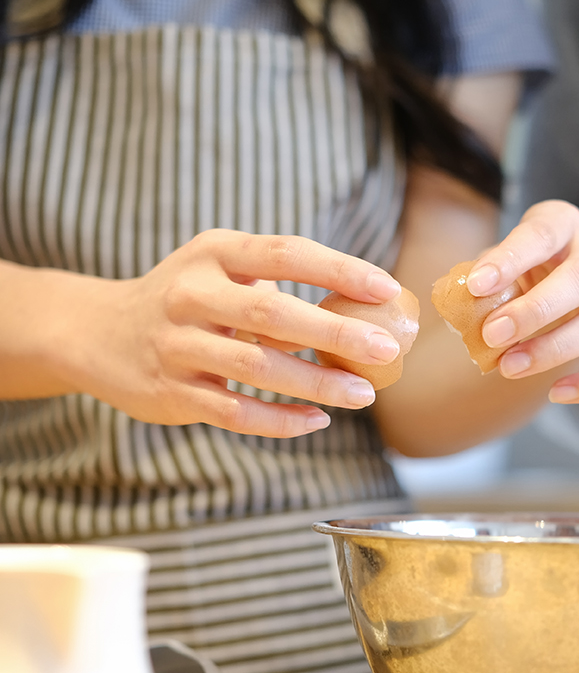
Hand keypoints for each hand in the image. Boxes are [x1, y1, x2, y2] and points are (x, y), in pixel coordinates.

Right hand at [66, 230, 404, 437]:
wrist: (97, 333)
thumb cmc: (187, 298)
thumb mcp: (220, 272)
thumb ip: (277, 288)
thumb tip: (359, 316)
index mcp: (213, 253)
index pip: (286, 253)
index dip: (340, 269)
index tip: (387, 288)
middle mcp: (190, 294)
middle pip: (273, 313)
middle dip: (336, 333)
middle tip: (386, 350)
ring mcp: (177, 345)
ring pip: (258, 369)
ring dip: (317, 384)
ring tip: (363, 394)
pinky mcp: (171, 393)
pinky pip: (236, 412)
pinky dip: (281, 420)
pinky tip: (317, 419)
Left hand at [464, 200, 578, 402]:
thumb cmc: (540, 267)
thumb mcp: (514, 258)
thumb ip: (490, 276)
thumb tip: (460, 303)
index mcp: (566, 225)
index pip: (541, 236)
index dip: (510, 260)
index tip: (476, 286)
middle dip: (534, 311)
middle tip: (492, 334)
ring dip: (553, 348)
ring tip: (508, 367)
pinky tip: (557, 392)